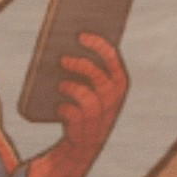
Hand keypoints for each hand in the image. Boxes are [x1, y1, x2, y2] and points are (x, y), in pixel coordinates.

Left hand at [39, 33, 128, 176]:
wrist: (82, 142)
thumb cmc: (83, 103)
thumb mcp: (88, 84)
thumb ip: (85, 64)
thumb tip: (67, 39)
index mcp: (118, 85)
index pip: (113, 60)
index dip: (98, 46)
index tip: (81, 33)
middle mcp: (113, 101)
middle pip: (99, 77)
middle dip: (81, 66)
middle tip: (62, 58)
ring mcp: (101, 117)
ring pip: (87, 97)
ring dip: (71, 88)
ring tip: (59, 84)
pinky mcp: (86, 131)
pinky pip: (73, 115)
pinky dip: (64, 109)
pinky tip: (58, 107)